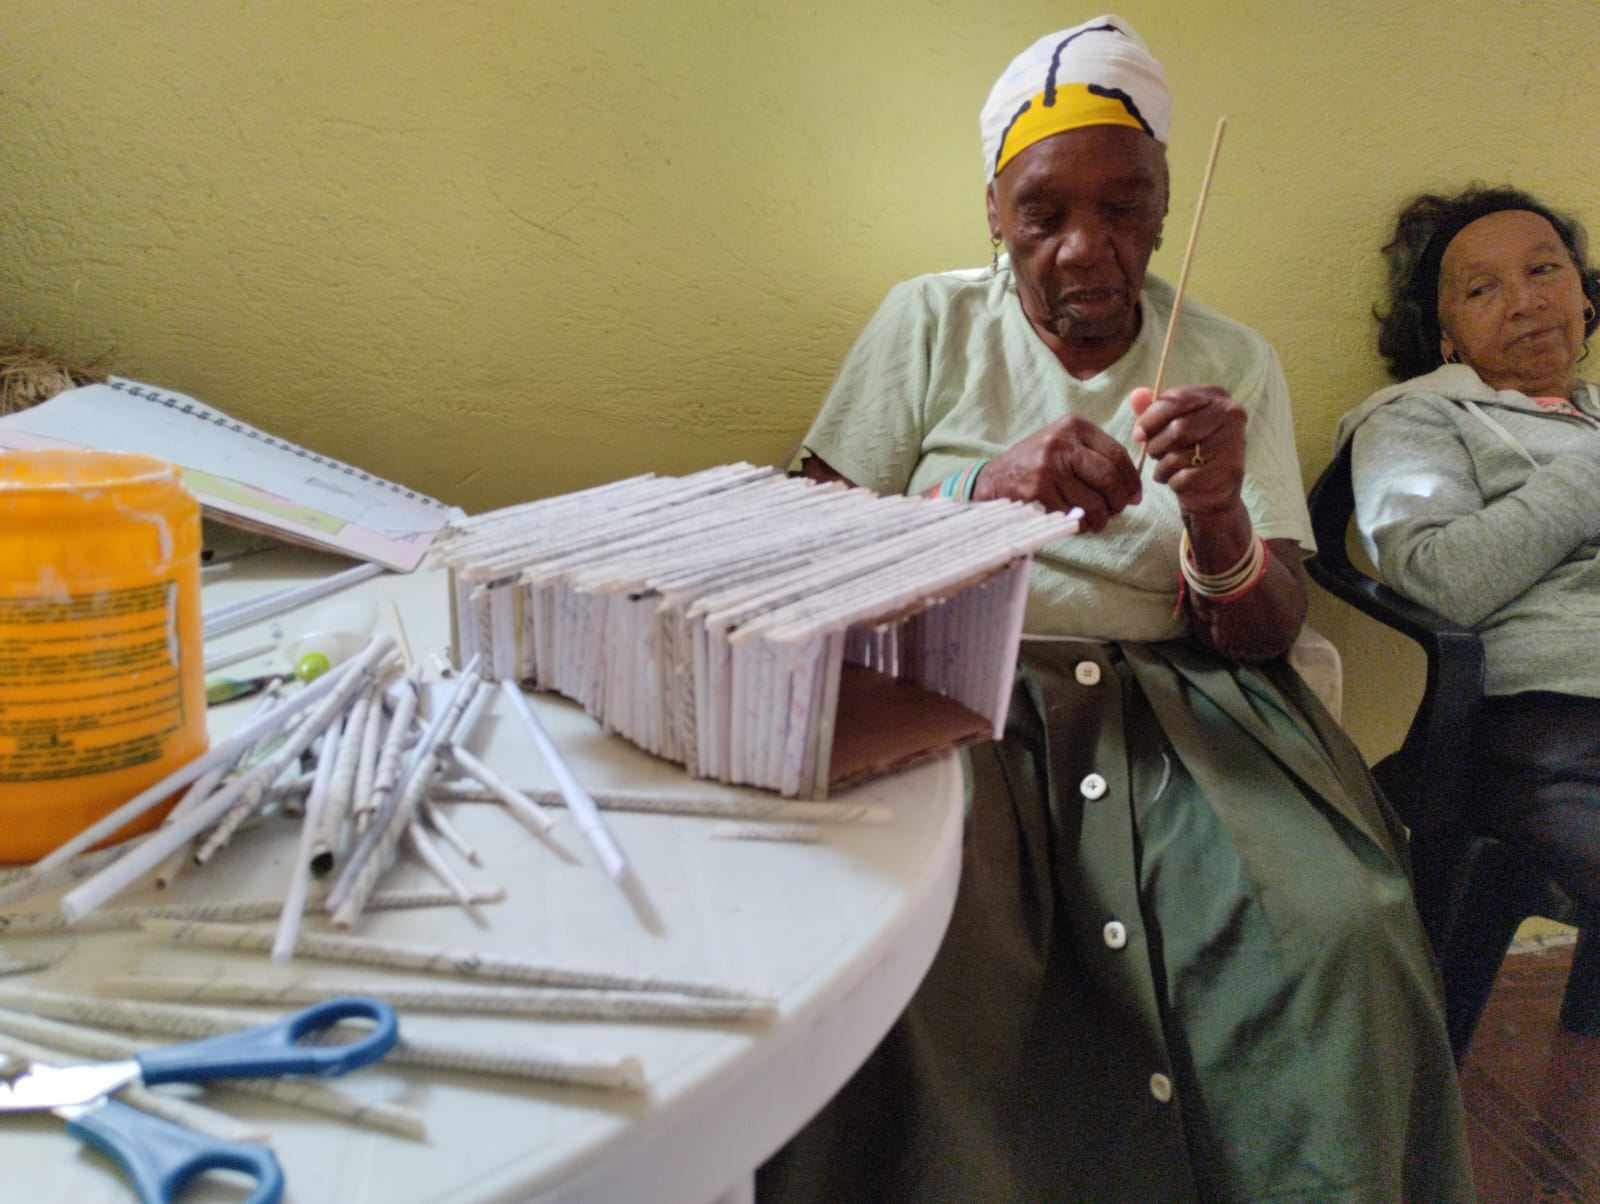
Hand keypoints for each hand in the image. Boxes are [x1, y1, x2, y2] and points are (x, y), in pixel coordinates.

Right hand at [974, 414, 1142, 531]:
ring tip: (1095, 521)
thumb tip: (1133, 489)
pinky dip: (1080, 525)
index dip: (1131, 480)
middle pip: (1109, 478)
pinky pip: (1073, 515)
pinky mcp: (1037, 490)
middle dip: (1118, 501)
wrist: (993, 479)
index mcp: (1073, 426)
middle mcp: (1061, 442)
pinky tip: (1076, 522)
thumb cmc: (1036, 465)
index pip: (1117, 454)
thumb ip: (1097, 458)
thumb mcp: (1064, 446)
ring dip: (1100, 519)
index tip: (1134, 495)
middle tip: (1115, 512)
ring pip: (1093, 502)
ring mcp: (1048, 467)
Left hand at [1130, 385, 1246, 514]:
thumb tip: (1136, 395)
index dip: (1151, 418)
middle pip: (1179, 428)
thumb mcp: (1167, 426)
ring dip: (1163, 468)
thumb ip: (1152, 410)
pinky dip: (1174, 483)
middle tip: (1155, 455)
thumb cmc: (1187, 451)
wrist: (1212, 489)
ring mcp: (1234, 443)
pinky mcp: (1230, 472)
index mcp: (1216, 396)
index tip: (1138, 434)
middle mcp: (1232, 415)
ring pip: (1180, 456)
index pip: (1178, 399)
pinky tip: (1179, 482)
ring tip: (1167, 470)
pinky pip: (1186, 478)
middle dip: (1157, 445)